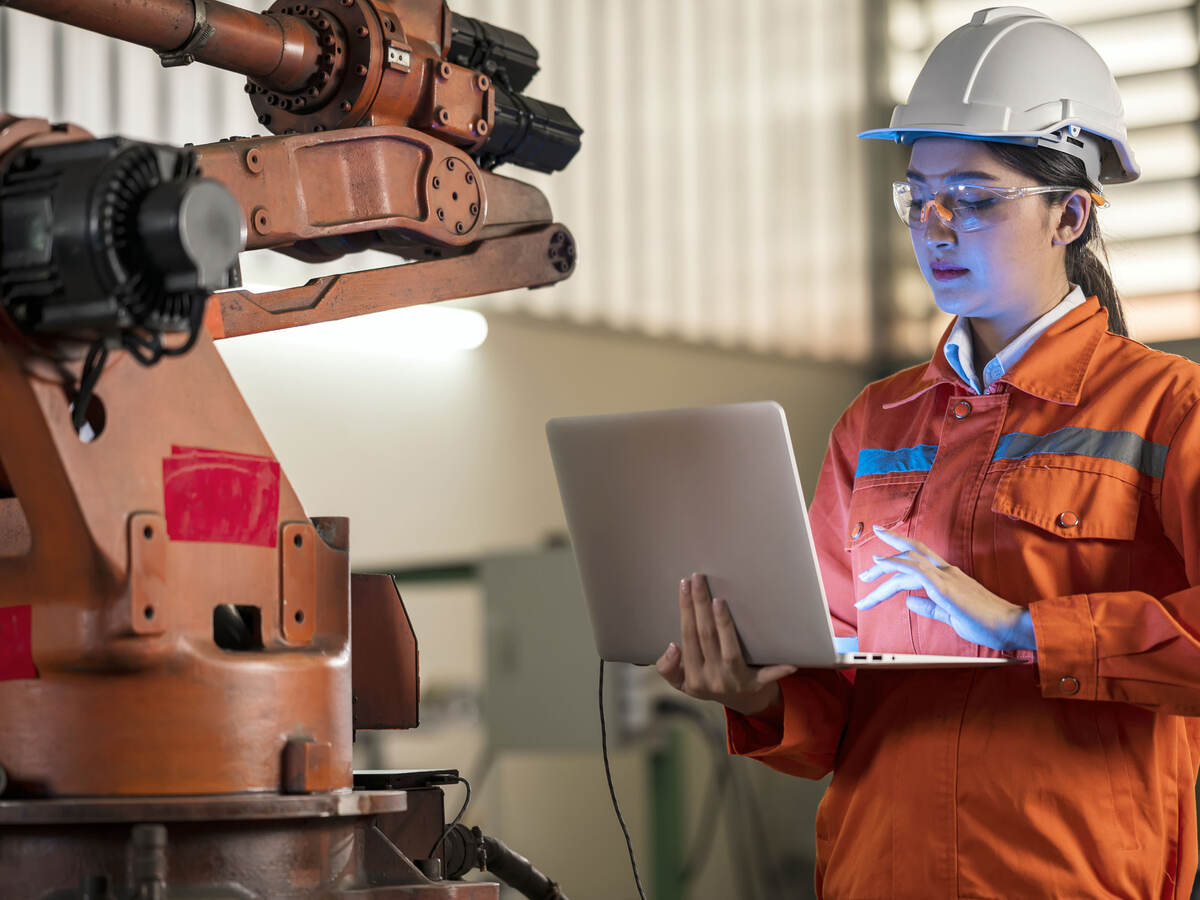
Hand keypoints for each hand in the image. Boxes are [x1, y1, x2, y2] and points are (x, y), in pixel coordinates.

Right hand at [655, 572, 797, 715]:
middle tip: (698, 578)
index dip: (685, 610)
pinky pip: (768, 676)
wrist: (741, 702)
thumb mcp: (681, 682)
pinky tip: (790, 662)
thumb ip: (667, 667)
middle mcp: (713, 679)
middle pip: (705, 636)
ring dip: (723, 624)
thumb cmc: (708, 682)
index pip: (687, 636)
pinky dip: (778, 670)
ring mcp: (735, 681)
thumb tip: (672, 646)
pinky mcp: (757, 684)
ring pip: (728, 649)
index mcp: (693, 677)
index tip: (684, 585)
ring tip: (719, 600)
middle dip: (700, 605)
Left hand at [856, 526, 1035, 651]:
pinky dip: (895, 563)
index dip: (898, 548)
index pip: (919, 557)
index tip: (878, 546)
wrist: (1009, 626)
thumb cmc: (985, 623)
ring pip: (907, 562)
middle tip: (863, 573)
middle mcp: (945, 571)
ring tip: (864, 578)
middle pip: (909, 555)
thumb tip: (909, 601)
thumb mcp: (950, 615)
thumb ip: (929, 607)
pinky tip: (880, 562)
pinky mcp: (945, 586)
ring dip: (882, 568)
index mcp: (948, 577)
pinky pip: (915, 568)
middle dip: (884, 561)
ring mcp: (945, 576)